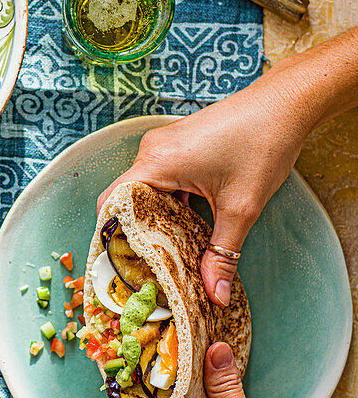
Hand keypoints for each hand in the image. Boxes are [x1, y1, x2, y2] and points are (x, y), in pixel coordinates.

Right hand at [97, 77, 310, 305]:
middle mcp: (152, 151)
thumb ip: (223, 254)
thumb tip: (213, 294)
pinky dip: (169, 203)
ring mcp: (165, 146)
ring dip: (155, 219)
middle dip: (136, 235)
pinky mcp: (178, 145)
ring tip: (167, 252)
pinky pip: (161, 180)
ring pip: (145, 191)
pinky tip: (185, 225)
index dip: (111, 237)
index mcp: (157, 163)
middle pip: (127, 200)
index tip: (121, 266)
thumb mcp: (242, 208)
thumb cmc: (263, 144)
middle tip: (147, 268)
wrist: (286, 103)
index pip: (112, 203)